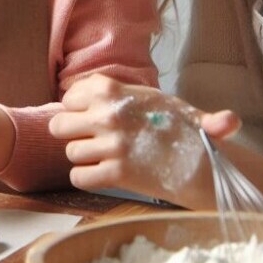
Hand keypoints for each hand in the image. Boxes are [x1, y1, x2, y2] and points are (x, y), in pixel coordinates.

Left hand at [49, 74, 239, 203]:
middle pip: (59, 125)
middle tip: (93, 137)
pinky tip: (105, 172)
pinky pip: (78, 176)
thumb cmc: (179, 128)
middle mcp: (108, 116)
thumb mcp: (160, 100)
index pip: (69, 97)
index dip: (78, 108)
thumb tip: (174, 85)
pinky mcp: (115, 175)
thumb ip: (127, 92)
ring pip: (70, 152)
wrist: (203, 164)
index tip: (93, 114)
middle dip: (73, 132)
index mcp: (112, 90)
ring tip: (106, 155)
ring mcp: (112, 146)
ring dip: (85, 156)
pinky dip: (87, 177)